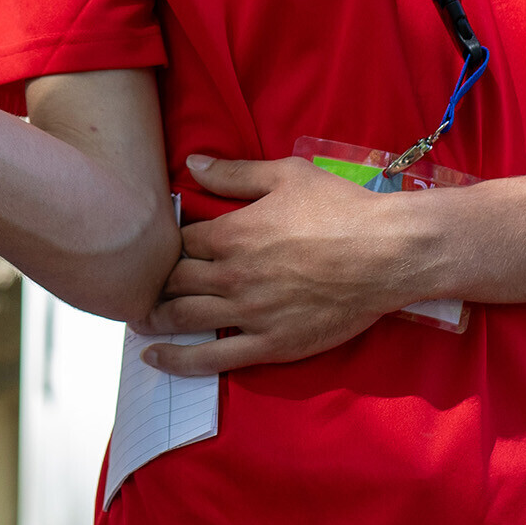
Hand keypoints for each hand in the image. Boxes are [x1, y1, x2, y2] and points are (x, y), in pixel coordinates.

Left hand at [136, 153, 422, 374]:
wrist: (388, 253)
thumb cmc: (341, 208)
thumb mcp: (286, 175)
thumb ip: (235, 173)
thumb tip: (193, 163)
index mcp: (232, 233)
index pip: (179, 243)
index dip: (167, 245)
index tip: (161, 249)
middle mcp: (232, 275)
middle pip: (173, 282)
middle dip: (153, 284)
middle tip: (139, 288)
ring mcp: (249, 313)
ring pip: (184, 319)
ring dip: (155, 320)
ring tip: (138, 320)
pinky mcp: (269, 345)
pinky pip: (212, 360)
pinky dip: (178, 361)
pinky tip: (155, 359)